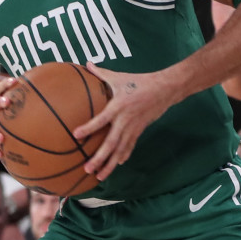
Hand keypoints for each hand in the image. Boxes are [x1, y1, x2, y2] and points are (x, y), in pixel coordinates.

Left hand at [73, 64, 171, 181]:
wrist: (164, 89)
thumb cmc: (139, 82)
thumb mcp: (119, 77)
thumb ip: (101, 73)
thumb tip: (87, 64)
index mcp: (118, 107)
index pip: (100, 120)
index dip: (89, 128)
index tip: (76, 135)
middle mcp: (125, 120)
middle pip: (111, 143)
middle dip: (99, 158)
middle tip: (87, 169)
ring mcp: (133, 128)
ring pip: (120, 150)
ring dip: (110, 164)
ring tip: (100, 176)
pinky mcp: (140, 130)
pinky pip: (130, 146)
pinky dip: (124, 155)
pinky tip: (118, 164)